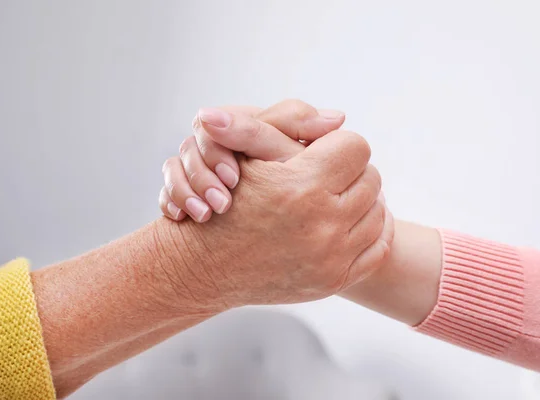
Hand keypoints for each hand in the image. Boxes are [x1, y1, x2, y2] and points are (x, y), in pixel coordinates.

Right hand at [158, 100, 392, 306]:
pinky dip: (370, 231)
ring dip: (361, 200)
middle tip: (327, 174)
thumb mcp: (243, 156)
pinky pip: (379, 247)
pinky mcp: (334, 280)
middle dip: (350, 171)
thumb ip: (283, 124)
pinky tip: (350, 221)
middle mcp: (322, 225)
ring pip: (378, 212)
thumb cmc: (223, 205)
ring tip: (336, 196)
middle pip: (371, 178)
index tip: (322, 151)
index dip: (338, 144)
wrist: (207, 266)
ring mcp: (331, 258)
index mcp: (302, 186)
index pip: (356, 147)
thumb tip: (337, 116)